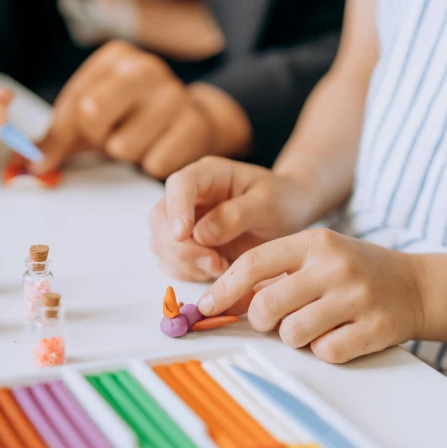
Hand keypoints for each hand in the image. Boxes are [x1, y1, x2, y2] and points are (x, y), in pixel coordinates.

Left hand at [34, 41, 250, 178]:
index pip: (74, 102)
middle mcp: (145, 68)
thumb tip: (29, 165)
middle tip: (115, 137)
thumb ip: (60, 137)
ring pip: (123, 147)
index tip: (72, 147)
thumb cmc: (136, 117)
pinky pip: (153, 163)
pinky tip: (164, 147)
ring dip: (129, 154)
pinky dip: (154, 164)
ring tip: (144, 139)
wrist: (196, 120)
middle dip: (99, 139)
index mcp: (117, 57)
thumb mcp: (95, 117)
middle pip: (91, 115)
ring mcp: (173, 95)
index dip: (70, 133)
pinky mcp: (193, 125)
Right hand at [149, 156, 314, 280]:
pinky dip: (189, 273)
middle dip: (182, 247)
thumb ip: (237, 215)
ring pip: (161, 244)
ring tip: (222, 266)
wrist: (286, 213)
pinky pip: (172, 263)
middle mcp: (188, 196)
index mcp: (208, 174)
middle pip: (160, 218)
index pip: (180, 185)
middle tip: (216, 262)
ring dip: (186, 263)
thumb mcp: (268, 204)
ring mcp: (183, 221)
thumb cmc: (280, 200)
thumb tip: (200, 234)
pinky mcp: (185, 246)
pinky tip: (217, 271)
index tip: (182, 236)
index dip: (176, 210)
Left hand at [197, 228, 424, 363]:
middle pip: (267, 306)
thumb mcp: (316, 258)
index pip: (254, 264)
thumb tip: (221, 301)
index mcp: (315, 242)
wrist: (418, 286)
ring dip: (294, 337)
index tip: (204, 308)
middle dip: (260, 320)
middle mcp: (335, 266)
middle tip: (274, 320)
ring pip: (292, 333)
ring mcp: (357, 297)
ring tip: (313, 324)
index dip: (223, 290)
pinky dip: (324, 350)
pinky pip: (326, 353)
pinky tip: (339, 334)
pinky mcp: (374, 329)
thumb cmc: (354, 272)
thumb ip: (274, 274)